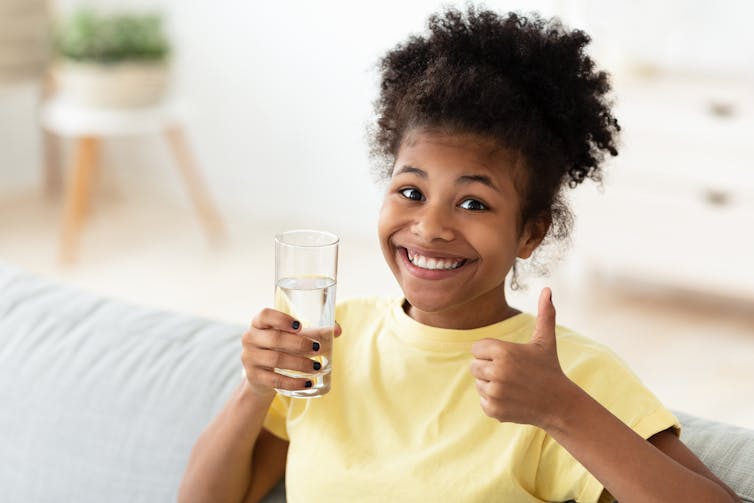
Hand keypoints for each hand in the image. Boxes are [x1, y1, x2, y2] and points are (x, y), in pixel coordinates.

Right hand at [241, 308, 341, 397]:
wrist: (262, 375)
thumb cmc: (280, 348)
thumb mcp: (292, 337)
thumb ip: (314, 332)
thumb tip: (337, 329)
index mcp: (259, 323)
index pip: (265, 315)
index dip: (281, 319)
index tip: (299, 325)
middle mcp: (250, 338)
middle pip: (275, 338)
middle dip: (299, 343)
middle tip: (317, 348)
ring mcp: (250, 358)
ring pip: (276, 360)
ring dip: (299, 364)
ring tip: (317, 367)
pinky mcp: (254, 377)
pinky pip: (275, 380)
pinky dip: (293, 382)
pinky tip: (307, 383)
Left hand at [470, 287, 568, 428]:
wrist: (559, 404)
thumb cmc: (549, 369)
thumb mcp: (545, 341)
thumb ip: (544, 314)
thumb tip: (548, 289)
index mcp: (503, 351)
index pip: (476, 348)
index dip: (490, 352)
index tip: (508, 358)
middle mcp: (497, 371)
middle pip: (474, 366)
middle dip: (489, 368)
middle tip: (511, 374)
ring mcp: (495, 392)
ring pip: (478, 384)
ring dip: (491, 385)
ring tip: (513, 386)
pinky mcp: (493, 410)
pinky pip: (483, 401)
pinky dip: (494, 401)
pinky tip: (512, 399)